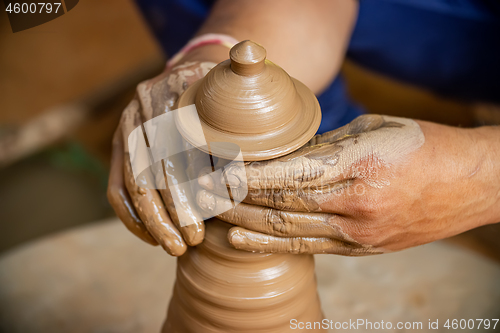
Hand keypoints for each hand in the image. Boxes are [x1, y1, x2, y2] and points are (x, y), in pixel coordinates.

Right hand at [107, 61, 215, 255]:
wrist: (192, 72)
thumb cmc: (221, 98)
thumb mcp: (232, 103)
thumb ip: (232, 135)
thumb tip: (236, 185)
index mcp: (175, 90)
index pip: (178, 149)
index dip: (191, 188)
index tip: (207, 220)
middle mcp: (145, 105)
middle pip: (152, 168)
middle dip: (171, 212)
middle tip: (189, 243)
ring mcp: (127, 123)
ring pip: (132, 181)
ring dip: (151, 220)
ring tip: (172, 248)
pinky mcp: (118, 142)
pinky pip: (116, 187)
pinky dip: (131, 216)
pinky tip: (150, 238)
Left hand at [196, 115, 499, 254]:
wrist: (471, 182)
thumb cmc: (423, 145)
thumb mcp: (371, 130)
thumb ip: (325, 146)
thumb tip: (283, 155)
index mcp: (359, 165)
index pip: (287, 174)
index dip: (247, 173)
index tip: (217, 167)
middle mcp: (356, 205)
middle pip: (280, 206)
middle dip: (235, 197)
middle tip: (201, 189)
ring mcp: (359, 233)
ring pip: (287, 231)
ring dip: (244, 222)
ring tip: (211, 214)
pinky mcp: (363, 249)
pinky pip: (309, 247)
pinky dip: (271, 243)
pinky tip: (241, 237)